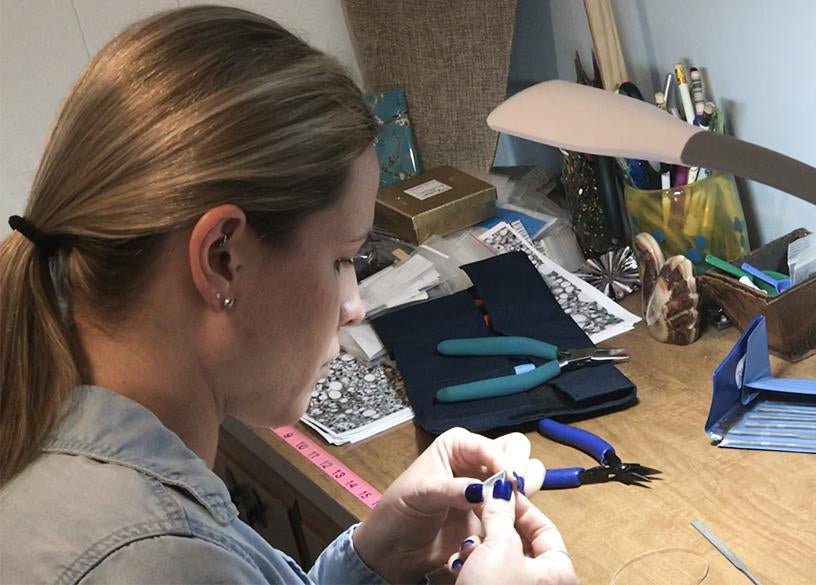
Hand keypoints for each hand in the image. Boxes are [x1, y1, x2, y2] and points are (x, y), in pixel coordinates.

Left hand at [352, 427, 544, 583]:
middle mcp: (476, 462)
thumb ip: (450, 490)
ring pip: (524, 475)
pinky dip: (521, 511)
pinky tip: (510, 522)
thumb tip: (480, 490)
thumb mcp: (419, 494)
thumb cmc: (399, 512)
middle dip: (520, 467)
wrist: (396, 549)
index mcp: (457, 446)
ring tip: (513, 506)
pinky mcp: (495, 513)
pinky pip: (519, 506)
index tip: (508, 478)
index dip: (501, 459)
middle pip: (515, 450)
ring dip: (525, 488)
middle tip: (516, 489)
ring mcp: (489, 487)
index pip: (489, 444)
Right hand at [450, 487, 576, 584]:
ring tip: (469, 546)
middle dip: (496, 526)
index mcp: (559, 573)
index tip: (501, 490)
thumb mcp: (499, 547)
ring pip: (501, 556)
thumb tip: (501, 489)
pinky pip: (488, 573)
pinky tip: (461, 563)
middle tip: (480, 510)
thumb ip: (500, 514)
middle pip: (521, 541)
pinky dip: (474, 564)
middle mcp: (543, 584)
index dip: (521, 506)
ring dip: (481, 546)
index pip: (545, 527)